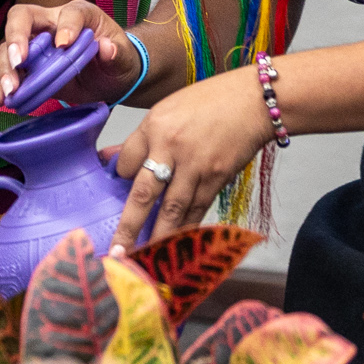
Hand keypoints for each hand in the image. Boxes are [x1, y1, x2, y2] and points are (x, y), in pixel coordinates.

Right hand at [0, 0, 133, 107]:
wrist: (111, 78)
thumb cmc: (117, 59)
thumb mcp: (124, 56)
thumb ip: (117, 52)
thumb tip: (106, 48)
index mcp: (78, 14)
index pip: (68, 13)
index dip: (65, 26)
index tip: (64, 45)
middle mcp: (51, 25)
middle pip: (23, 20)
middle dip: (17, 39)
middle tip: (21, 62)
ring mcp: (36, 48)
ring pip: (10, 49)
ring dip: (7, 69)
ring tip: (10, 90)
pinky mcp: (30, 71)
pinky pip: (11, 75)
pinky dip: (0, 88)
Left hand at [111, 68, 270, 246]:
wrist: (255, 103)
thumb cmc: (210, 102)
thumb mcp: (168, 110)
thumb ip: (140, 139)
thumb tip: (109, 160)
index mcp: (156, 126)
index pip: (126, 161)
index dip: (119, 177)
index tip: (117, 188)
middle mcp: (173, 148)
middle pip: (144, 193)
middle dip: (129, 226)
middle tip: (117, 252)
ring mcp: (197, 166)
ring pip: (173, 210)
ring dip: (158, 237)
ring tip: (145, 261)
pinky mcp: (218, 179)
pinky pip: (197, 210)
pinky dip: (186, 229)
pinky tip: (177, 245)